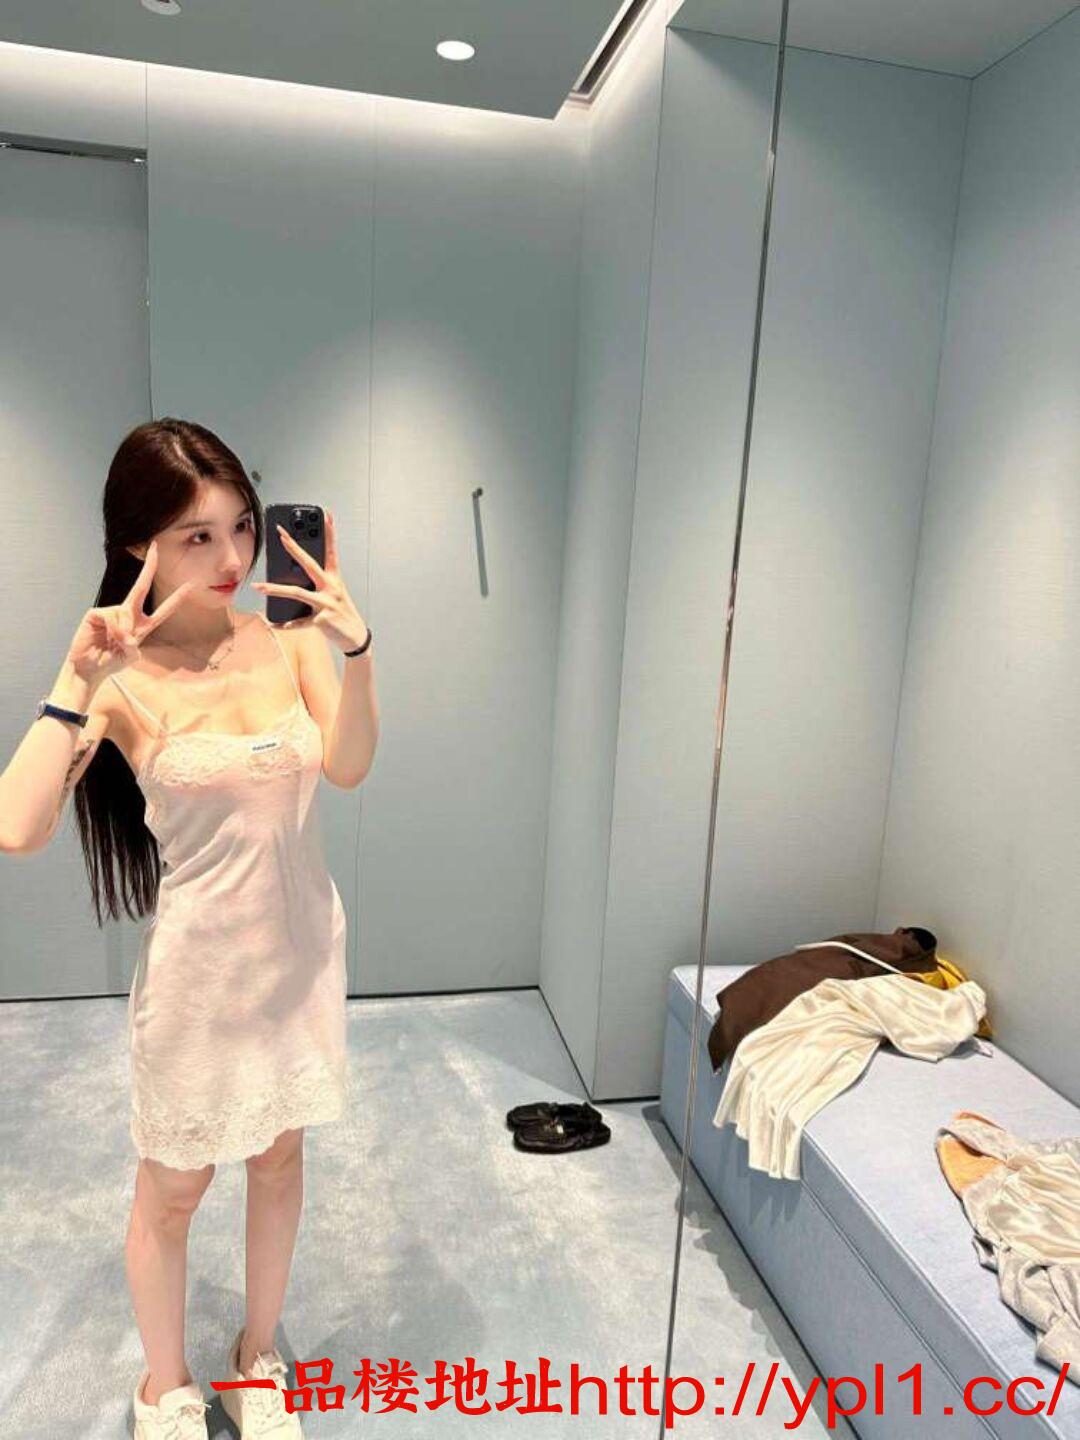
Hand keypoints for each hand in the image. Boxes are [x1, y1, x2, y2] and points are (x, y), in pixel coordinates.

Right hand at [67, 541, 196, 685]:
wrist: (88, 670)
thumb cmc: (110, 663)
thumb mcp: (129, 657)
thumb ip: (132, 646)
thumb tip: (128, 634)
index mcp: (142, 625)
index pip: (163, 610)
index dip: (177, 598)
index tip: (191, 585)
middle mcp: (128, 615)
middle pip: (141, 588)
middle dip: (149, 568)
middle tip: (155, 547)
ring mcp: (111, 612)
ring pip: (124, 614)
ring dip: (123, 632)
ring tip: (115, 644)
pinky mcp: (95, 613)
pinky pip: (110, 616)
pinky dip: (113, 629)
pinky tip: (107, 638)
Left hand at [251, 510, 369, 653]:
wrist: (355, 637)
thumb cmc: (341, 612)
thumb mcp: (333, 593)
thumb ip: (317, 582)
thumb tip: (294, 573)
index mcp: (335, 579)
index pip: (331, 551)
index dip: (330, 532)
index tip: (327, 514)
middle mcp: (331, 588)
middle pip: (310, 564)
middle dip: (295, 548)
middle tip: (282, 535)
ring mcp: (326, 604)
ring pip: (298, 593)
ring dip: (276, 590)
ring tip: (260, 587)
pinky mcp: (322, 621)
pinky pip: (300, 622)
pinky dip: (287, 624)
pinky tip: (276, 624)